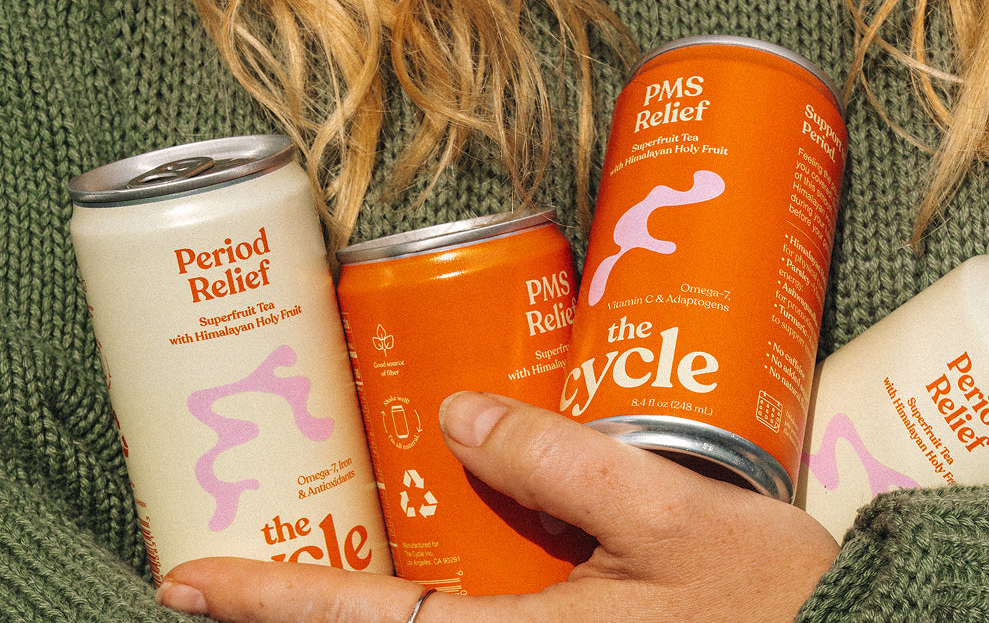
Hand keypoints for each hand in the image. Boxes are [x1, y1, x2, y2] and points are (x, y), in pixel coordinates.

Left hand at [156, 392, 839, 621]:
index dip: (269, 602)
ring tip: (312, 547)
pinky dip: (422, 608)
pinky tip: (429, 558)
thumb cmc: (774, 605)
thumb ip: (562, 463)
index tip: (187, 579)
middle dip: (297, 609)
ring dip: (359, 608)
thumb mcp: (674, 516)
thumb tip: (460, 413)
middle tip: (236, 555)